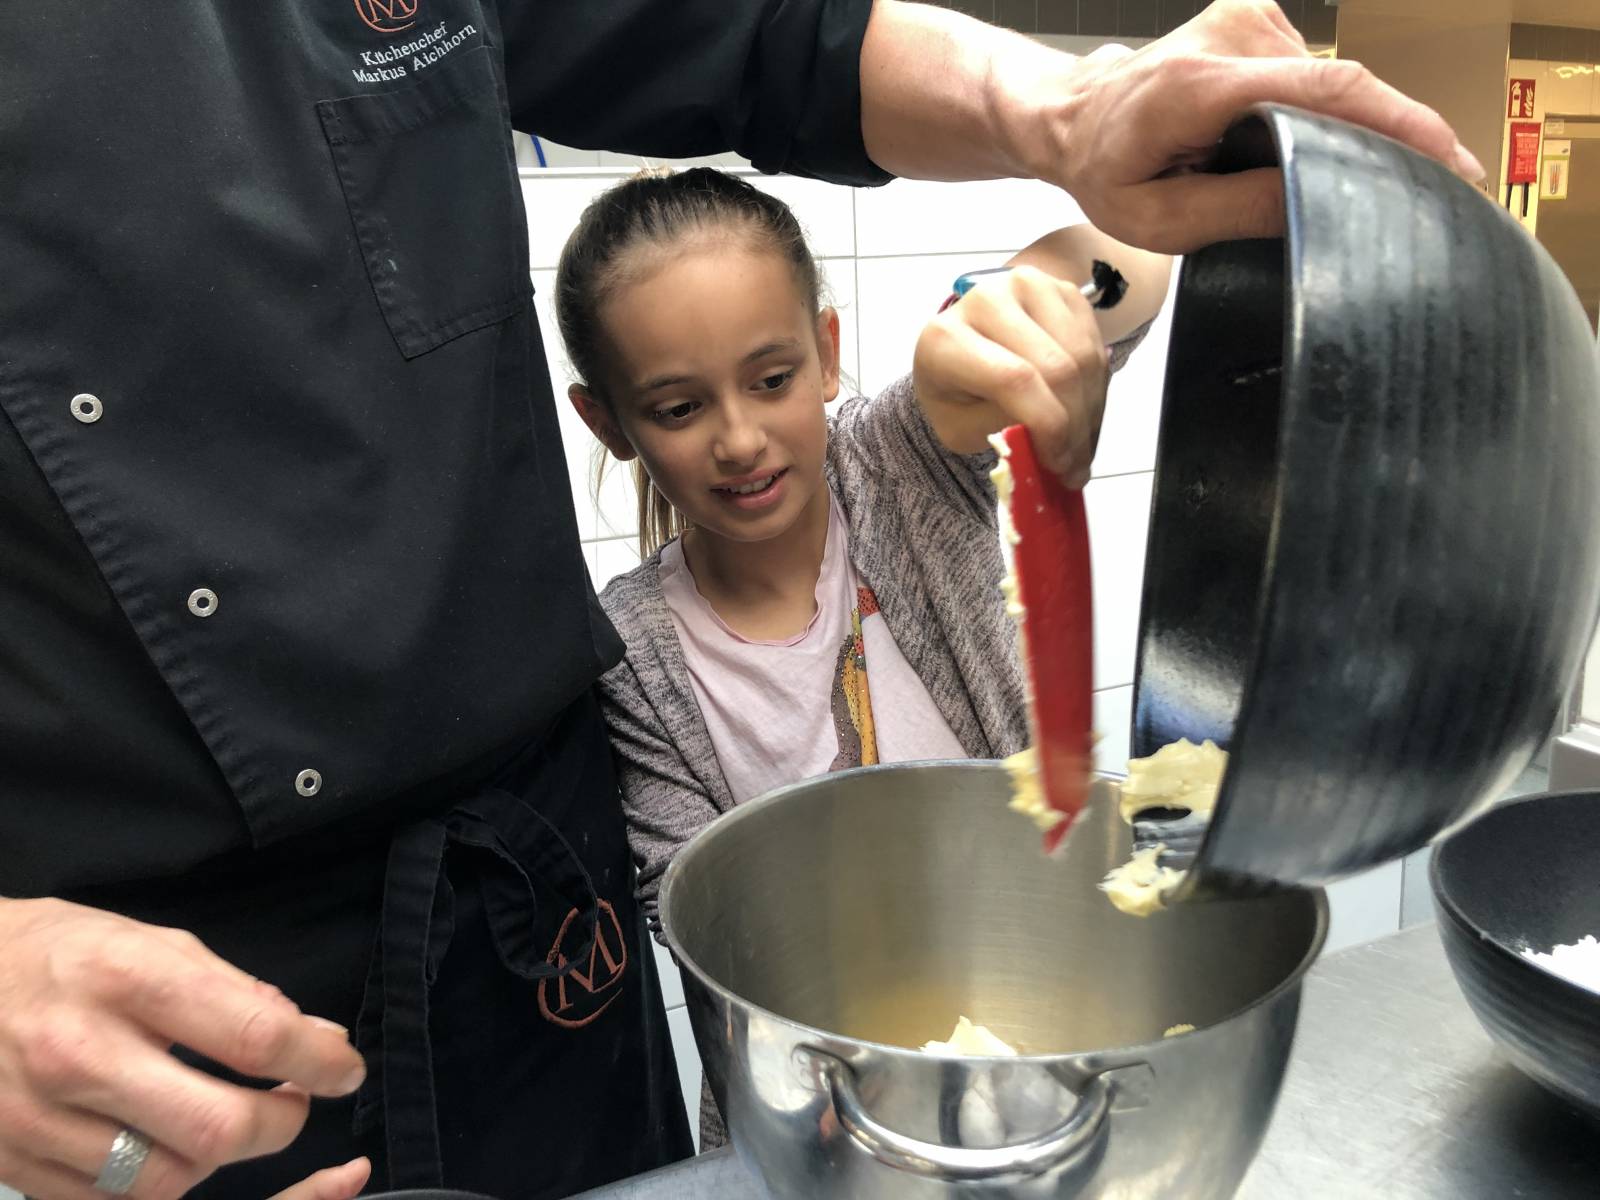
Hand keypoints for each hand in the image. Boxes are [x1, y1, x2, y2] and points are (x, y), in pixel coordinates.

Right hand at [0, 897, 365, 1199]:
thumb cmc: (57, 952)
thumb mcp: (149, 939)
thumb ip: (233, 990)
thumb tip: (312, 1035)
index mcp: (125, 979)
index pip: (253, 1036)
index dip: (319, 1061)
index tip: (343, 1068)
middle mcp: (80, 1053)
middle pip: (218, 1128)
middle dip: (280, 1124)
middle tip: (293, 1102)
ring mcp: (40, 1119)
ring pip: (168, 1180)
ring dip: (217, 1159)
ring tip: (227, 1122)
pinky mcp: (15, 1166)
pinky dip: (157, 1182)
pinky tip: (168, 1145)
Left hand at [914, 265, 1106, 486]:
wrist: (963, 349)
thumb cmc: (957, 393)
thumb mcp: (961, 428)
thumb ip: (1003, 433)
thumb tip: (1057, 442)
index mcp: (946, 338)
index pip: (1014, 379)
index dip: (1049, 426)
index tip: (1060, 465)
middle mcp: (986, 300)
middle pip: (1058, 368)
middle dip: (1076, 427)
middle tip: (1077, 468)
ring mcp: (1027, 286)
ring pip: (1084, 357)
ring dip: (1091, 411)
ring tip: (1080, 445)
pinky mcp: (1059, 288)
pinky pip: (1094, 344)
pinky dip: (1096, 387)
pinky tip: (1082, 412)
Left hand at [1015, 0, 1482, 251]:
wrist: (1075, 118)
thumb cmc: (1107, 170)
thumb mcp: (1157, 220)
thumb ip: (1236, 211)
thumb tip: (1313, 204)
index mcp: (1204, 85)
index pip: (1328, 89)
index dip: (1400, 123)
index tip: (1452, 160)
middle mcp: (1234, 35)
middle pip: (1344, 86)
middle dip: (1388, 140)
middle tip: (1420, 195)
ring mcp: (1249, 19)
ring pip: (1331, 83)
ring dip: (1344, 129)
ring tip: (1328, 174)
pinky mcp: (1258, 19)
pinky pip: (1314, 73)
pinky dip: (1321, 111)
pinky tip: (1294, 142)